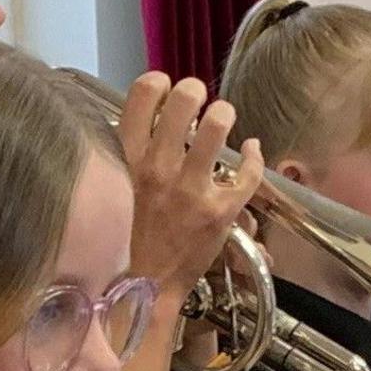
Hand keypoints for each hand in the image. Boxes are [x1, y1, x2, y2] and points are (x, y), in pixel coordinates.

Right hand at [118, 71, 263, 294]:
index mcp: (127, 160)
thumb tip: (151, 121)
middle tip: (198, 102)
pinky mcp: (220, 211)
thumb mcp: (115, 189)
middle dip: (195, 91)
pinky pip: (248, 170)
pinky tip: (252, 151)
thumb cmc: (126, 238)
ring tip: (223, 119)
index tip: (165, 90)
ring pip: (218, 124)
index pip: (142, 94)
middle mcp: (158, 168)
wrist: (143, 287)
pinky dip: (255, 155)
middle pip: (184, 100)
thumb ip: (129, 155)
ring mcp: (191, 189)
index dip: (159, 83)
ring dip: (224, 114)